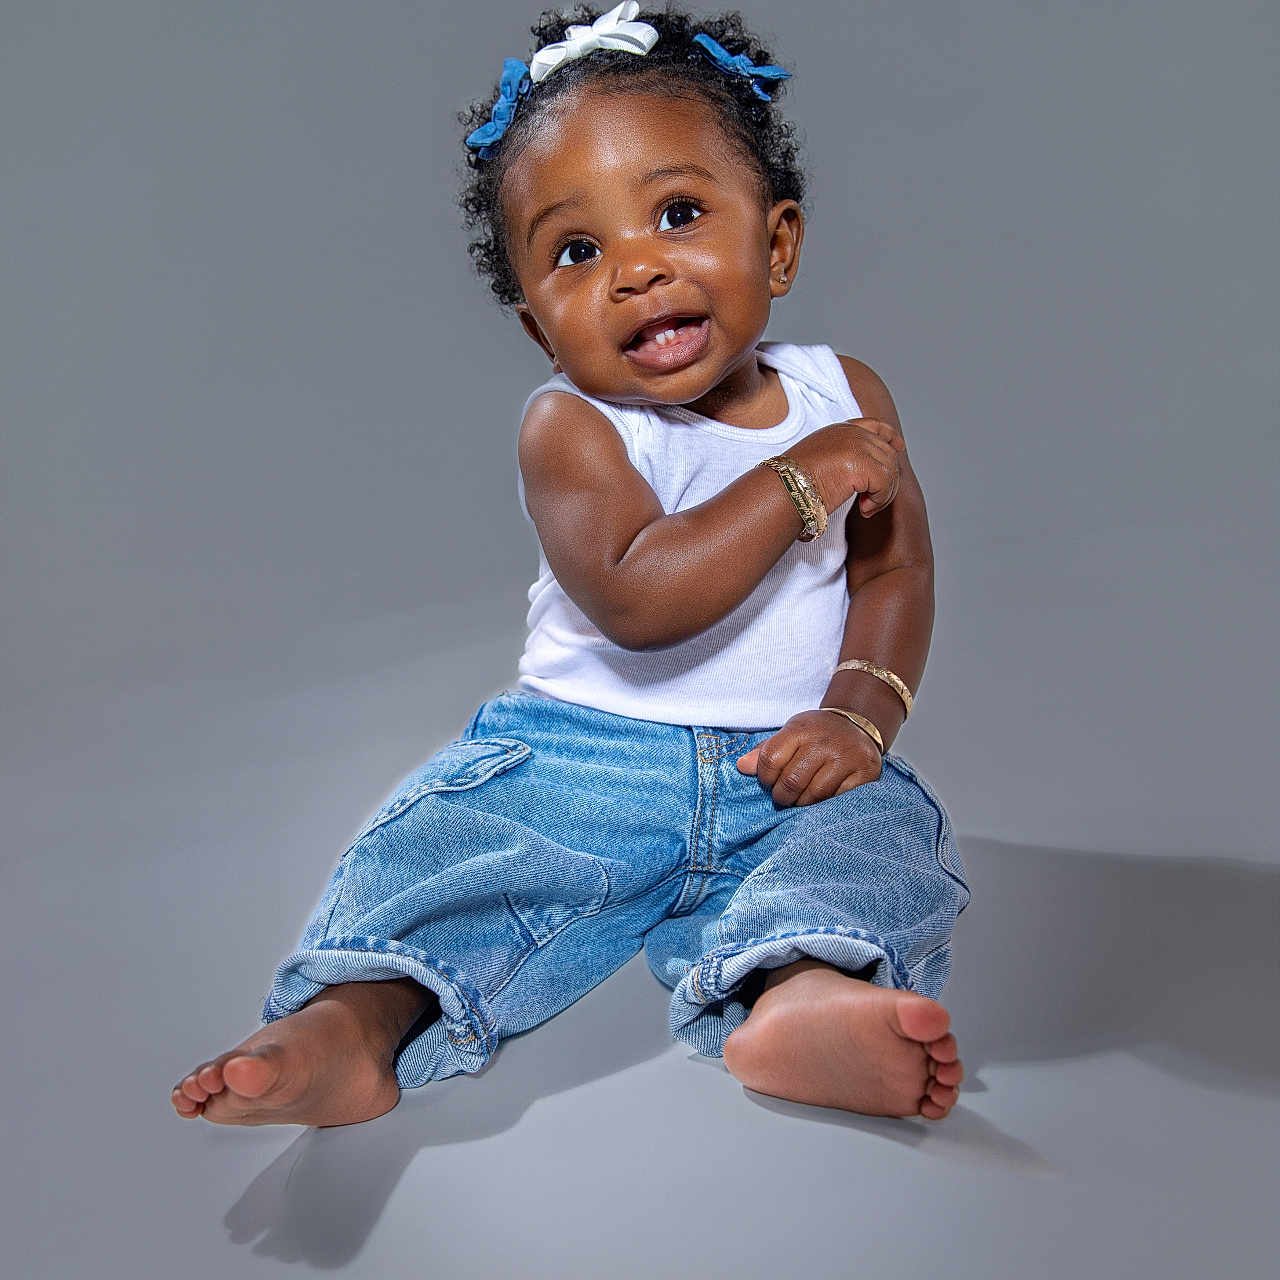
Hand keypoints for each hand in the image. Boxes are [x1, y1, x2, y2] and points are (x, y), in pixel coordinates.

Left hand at [735, 709, 882, 807]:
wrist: (858, 724)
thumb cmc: (817, 734)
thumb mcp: (790, 734)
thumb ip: (766, 751)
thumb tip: (742, 767)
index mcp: (800, 729)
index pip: (770, 759)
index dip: (764, 777)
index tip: (768, 782)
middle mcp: (824, 742)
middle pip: (791, 781)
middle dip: (782, 796)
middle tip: (784, 797)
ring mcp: (846, 757)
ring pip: (815, 794)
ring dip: (803, 803)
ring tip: (801, 799)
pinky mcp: (865, 772)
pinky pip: (838, 799)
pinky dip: (827, 804)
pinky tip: (823, 797)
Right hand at [792, 417, 906, 519]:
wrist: (783, 490)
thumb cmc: (793, 484)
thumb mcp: (820, 461)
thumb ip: (843, 458)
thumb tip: (864, 474)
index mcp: (841, 430)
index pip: (876, 426)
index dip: (891, 437)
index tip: (899, 448)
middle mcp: (852, 433)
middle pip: (889, 454)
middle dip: (887, 481)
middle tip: (870, 504)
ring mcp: (857, 445)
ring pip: (891, 470)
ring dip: (883, 495)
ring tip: (865, 509)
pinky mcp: (861, 462)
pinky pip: (886, 483)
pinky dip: (879, 501)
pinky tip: (863, 509)